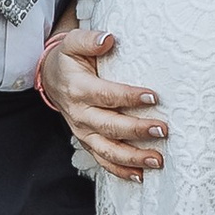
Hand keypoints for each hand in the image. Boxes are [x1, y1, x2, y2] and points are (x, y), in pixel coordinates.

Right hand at [36, 24, 169, 182]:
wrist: (52, 78)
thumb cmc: (69, 60)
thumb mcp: (73, 42)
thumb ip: (89, 39)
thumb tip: (108, 39)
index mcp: (78, 89)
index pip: (106, 95)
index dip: (129, 97)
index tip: (153, 97)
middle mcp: (79, 114)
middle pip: (110, 126)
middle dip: (137, 130)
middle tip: (162, 130)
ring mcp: (83, 131)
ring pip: (107, 150)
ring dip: (133, 157)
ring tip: (157, 159)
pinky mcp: (87, 142)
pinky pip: (103, 160)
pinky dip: (121, 171)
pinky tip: (141, 175)